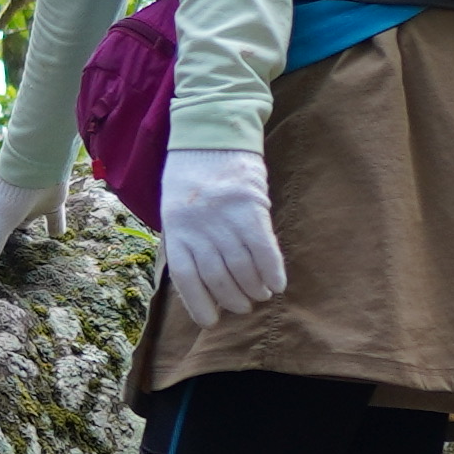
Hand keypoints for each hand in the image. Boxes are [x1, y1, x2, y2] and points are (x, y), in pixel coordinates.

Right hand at [0, 175, 60, 271]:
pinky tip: (58, 236)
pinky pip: (53, 218)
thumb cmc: (13, 189)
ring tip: (23, 237)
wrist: (38, 157)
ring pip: (25, 220)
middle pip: (0, 225)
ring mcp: (29, 204)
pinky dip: (55, 227)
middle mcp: (9, 209)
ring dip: (25, 228)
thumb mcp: (0, 221)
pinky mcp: (50, 201)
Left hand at [157, 144, 284, 320]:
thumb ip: (188, 240)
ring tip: (260, 296)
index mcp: (175, 230)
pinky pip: (263, 249)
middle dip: (233, 299)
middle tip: (243, 306)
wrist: (211, 132)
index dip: (199, 305)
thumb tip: (204, 283)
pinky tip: (277, 284)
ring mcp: (224, 219)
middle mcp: (198, 228)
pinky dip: (272, 271)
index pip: (186, 279)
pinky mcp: (250, 207)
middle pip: (218, 278)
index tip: (212, 321)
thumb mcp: (176, 208)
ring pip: (242, 268)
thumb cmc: (192, 174)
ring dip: (254, 289)